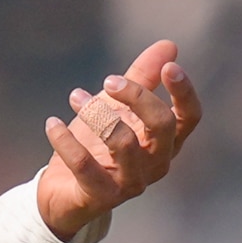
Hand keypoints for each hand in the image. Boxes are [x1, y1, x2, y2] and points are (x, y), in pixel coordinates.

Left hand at [33, 37, 202, 239]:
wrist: (65, 192)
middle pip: (162, 126)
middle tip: (109, 81)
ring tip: (75, 97)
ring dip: (96, 113)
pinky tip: (52, 123)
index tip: (169, 67)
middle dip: (137, 96)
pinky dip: (65, 140)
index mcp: (166, 141)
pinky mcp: (101, 196)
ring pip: (123, 143)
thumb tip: (169, 46)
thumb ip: (143, 78)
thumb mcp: (118, 106)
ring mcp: (131, 182)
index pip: (190, 118)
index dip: (183, 92)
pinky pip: (84, 164)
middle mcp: (156, 164)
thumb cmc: (98, 145)